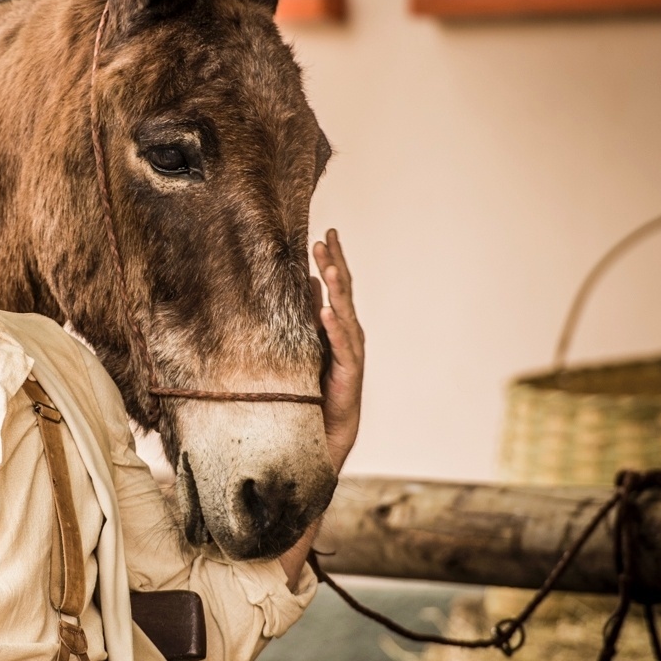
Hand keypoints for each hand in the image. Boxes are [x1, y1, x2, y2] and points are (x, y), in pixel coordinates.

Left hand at [312, 229, 363, 472]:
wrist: (326, 426)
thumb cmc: (317, 384)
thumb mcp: (311, 342)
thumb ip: (312, 314)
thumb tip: (309, 284)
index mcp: (340, 324)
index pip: (337, 286)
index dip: (334, 260)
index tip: (326, 234)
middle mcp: (349, 333)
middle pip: (345, 293)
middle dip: (336, 265)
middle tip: (327, 238)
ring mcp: (350, 351)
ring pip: (345, 314)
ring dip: (337, 290)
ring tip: (330, 267)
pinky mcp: (347, 372)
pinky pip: (341, 346)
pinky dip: (334, 328)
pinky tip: (326, 312)